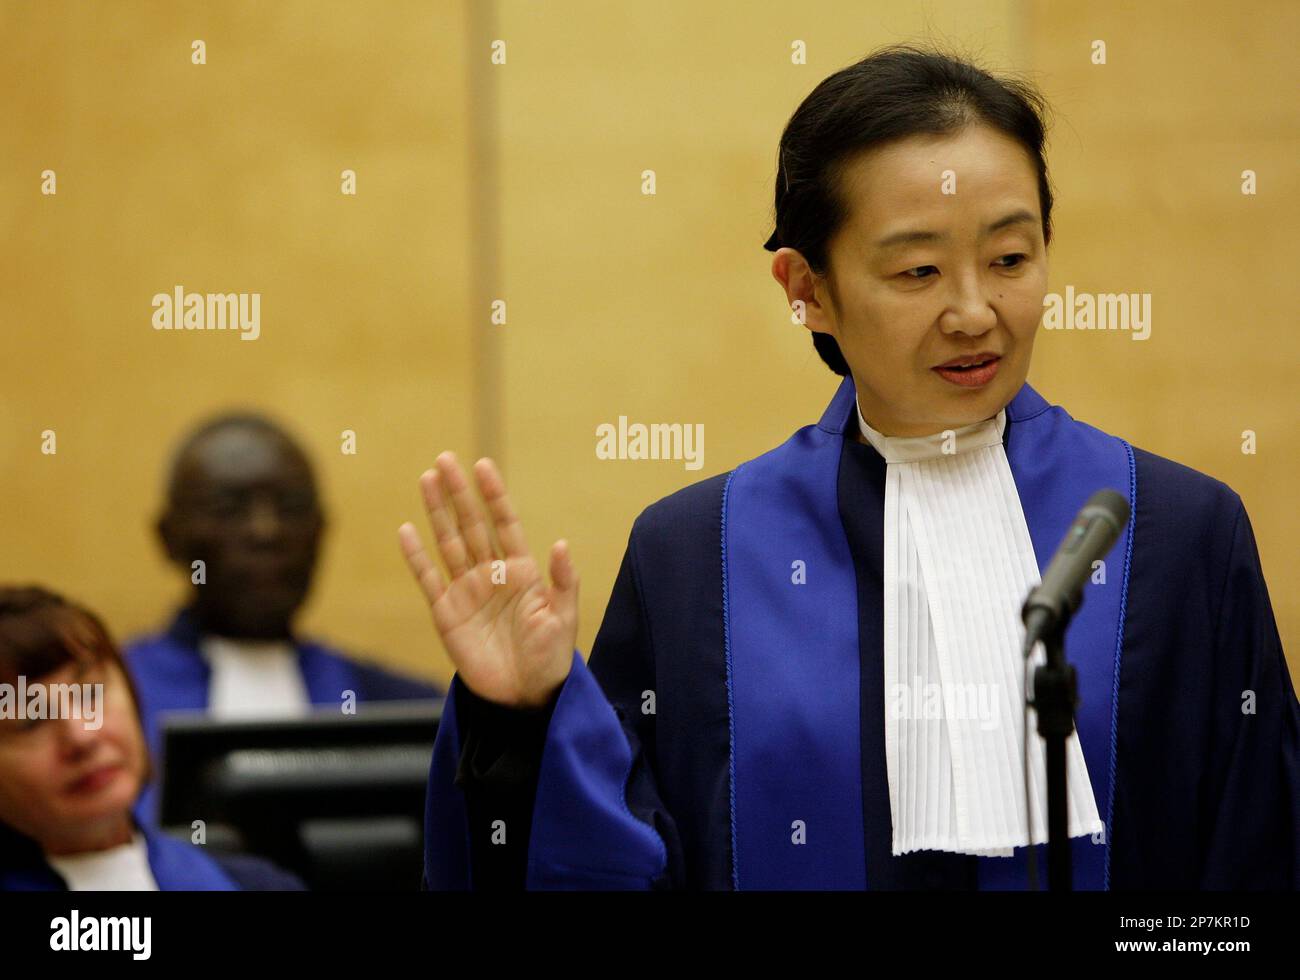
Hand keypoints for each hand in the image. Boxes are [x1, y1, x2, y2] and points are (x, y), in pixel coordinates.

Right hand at [398, 452, 578, 707]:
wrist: (525, 696)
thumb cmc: (551, 657)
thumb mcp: (564, 618)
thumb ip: (564, 581)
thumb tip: (562, 543)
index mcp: (521, 571)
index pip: (505, 523)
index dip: (493, 495)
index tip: (483, 465)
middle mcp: (491, 574)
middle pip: (471, 525)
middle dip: (458, 493)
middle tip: (444, 459)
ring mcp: (466, 592)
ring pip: (448, 543)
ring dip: (437, 512)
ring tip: (426, 479)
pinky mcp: (446, 614)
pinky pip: (428, 579)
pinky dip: (416, 556)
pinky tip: (406, 530)